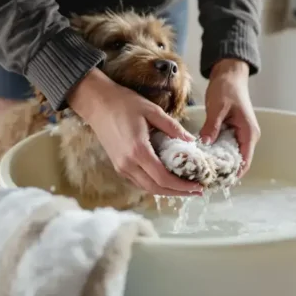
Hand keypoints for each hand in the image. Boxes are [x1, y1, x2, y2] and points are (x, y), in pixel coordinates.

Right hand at [68, 68, 202, 195]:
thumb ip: (173, 127)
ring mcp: (120, 166)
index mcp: (138, 151)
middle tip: (196, 190)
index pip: (163, 178)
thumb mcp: (152, 111)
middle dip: (178, 192)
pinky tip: (167, 179)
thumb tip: (191, 141)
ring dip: (167, 190)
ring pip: (147, 188)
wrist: (96, 102)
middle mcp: (128, 164)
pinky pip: (139, 182)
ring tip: (185, 186)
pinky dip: (155, 184)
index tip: (198, 186)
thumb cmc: (124, 103)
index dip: (182, 186)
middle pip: (156, 188)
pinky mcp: (118, 165)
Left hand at [200, 58, 260, 176]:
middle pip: (237, 162)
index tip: (217, 183)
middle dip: (223, 172)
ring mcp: (239, 135)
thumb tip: (205, 144)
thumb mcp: (218, 107)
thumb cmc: (227, 88)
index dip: (232, 175)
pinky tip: (202, 158)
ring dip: (218, 164)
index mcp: (249, 133)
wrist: (229, 74)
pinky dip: (215, 154)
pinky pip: (224, 148)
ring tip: (201, 172)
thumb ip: (212, 125)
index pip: (244, 162)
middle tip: (203, 179)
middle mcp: (247, 137)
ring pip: (230, 156)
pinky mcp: (231, 132)